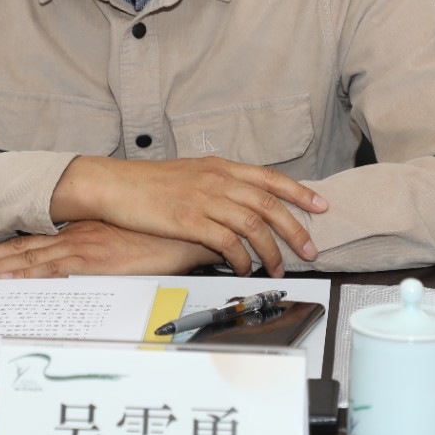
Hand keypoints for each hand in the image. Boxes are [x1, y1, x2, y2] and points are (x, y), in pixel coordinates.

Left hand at [0, 221, 219, 278]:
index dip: (4, 250)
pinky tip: (10, 280)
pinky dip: (30, 274)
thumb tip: (88, 261)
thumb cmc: (164, 235)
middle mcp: (77, 235)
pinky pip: (56, 269)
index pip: (34, 241)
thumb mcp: (126, 241)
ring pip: (32, 258)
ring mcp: (85, 246)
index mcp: (82, 230)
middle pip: (24, 249)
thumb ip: (104, 248)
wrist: (190, 230)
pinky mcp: (98, 260)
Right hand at [49, 156, 325, 275]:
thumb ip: (218, 183)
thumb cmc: (149, 183)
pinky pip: (227, 243)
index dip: (299, 192)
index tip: (321, 205)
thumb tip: (242, 201)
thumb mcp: (190, 173)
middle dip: (295, 229)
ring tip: (278, 268)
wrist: (114, 185)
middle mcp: (217, 179)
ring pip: (253, 226)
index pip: (270, 178)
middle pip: (269, 204)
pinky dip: (242, 259)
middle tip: (311, 248)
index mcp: (220, 166)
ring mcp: (204, 199)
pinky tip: (245, 268)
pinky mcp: (189, 220)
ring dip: (271, 251)